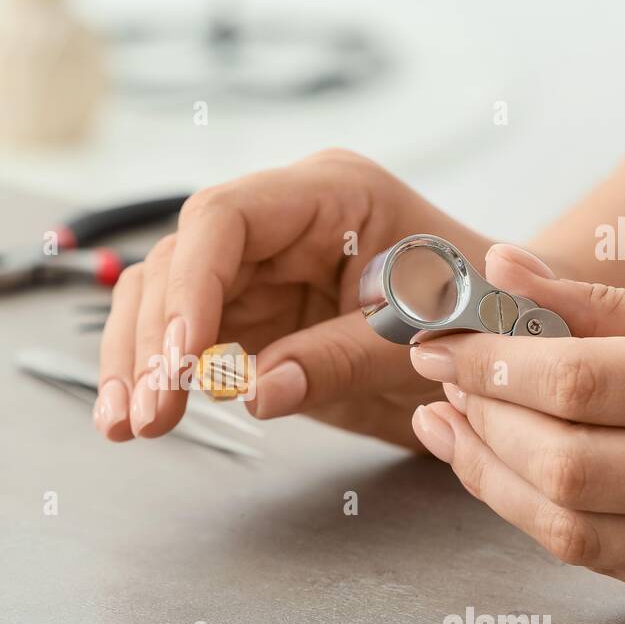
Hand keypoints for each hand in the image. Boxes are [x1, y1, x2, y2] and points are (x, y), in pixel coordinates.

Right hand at [92, 149, 492, 448]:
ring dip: (137, 362)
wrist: (500, 340)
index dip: (193, 284)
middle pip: (180, 261)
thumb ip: (342, 360)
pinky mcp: (248, 316)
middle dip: (156, 339)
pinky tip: (133, 420)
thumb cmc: (481, 318)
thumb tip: (253, 393)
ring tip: (125, 427)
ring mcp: (257, 269)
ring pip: (163, 299)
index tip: (184, 357)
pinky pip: (183, 339)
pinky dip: (157, 377)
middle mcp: (280, 223)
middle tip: (149, 413)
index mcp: (331, 196)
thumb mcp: (424, 341)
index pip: (226, 218)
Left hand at [410, 244, 624, 608]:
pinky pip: (601, 562)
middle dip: (483, 421)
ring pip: (570, 529)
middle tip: (442, 383)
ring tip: (451, 429)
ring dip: (490, 478)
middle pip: (564, 462)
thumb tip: (504, 266)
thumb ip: (609, 301)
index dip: (493, 365)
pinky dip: (537, 517)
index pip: (582, 383)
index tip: (439, 344)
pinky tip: (505, 473)